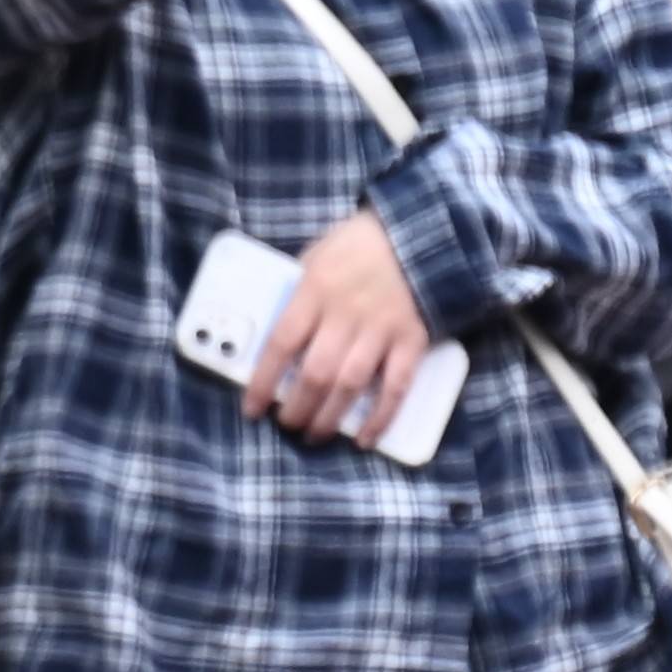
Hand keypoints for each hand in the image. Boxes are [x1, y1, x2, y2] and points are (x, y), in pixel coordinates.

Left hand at [247, 205, 431, 441]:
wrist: (419, 234)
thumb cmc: (357, 247)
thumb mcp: (315, 257)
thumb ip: (296, 295)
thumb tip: (274, 343)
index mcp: (315, 289)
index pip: (280, 344)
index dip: (263, 383)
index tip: (252, 409)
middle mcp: (347, 312)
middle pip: (315, 374)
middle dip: (296, 410)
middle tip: (287, 424)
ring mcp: (381, 328)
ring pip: (350, 386)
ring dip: (329, 419)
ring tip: (314, 435)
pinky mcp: (412, 340)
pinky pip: (396, 387)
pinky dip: (380, 417)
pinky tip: (363, 438)